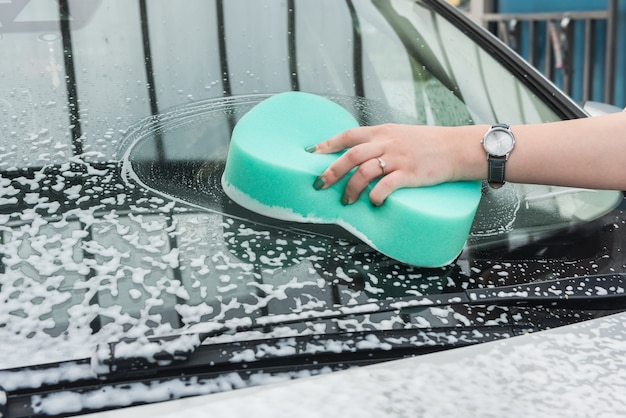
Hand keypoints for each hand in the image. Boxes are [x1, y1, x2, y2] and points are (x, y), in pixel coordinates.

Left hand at [309, 123, 483, 205]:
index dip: (328, 143)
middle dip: (332, 171)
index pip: (349, 135)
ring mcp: (398, 158)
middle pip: (351, 155)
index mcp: (383, 132)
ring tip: (346, 201)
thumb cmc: (428, 143)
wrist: (456, 148)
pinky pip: (386, 186)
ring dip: (351, 188)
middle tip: (320, 184)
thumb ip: (379, 141)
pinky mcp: (410, 174)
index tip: (312, 152)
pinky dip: (375, 196)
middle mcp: (387, 143)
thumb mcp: (400, 134)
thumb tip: (357, 154)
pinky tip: (373, 203)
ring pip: (365, 171)